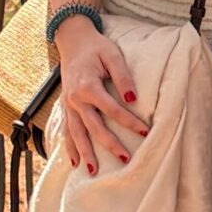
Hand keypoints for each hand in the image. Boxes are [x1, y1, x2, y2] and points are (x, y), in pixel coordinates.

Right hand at [54, 20, 148, 174]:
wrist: (73, 40)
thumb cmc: (96, 47)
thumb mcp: (112, 55)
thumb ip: (122, 77)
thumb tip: (132, 99)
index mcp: (88, 86)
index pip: (112, 109)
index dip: (129, 121)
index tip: (145, 131)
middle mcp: (76, 99)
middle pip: (94, 127)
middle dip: (110, 144)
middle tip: (126, 159)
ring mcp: (68, 105)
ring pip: (77, 134)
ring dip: (85, 153)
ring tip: (93, 171)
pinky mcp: (65, 106)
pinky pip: (66, 130)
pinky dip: (69, 147)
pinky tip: (74, 161)